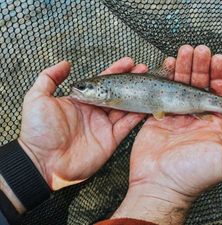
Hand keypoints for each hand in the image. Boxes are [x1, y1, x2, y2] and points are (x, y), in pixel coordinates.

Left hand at [19, 58, 147, 189]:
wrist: (43, 162)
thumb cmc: (38, 131)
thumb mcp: (37, 98)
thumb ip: (49, 78)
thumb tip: (65, 64)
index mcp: (82, 100)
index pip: (102, 82)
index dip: (116, 71)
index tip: (128, 62)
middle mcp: (95, 111)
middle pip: (117, 92)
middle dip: (131, 80)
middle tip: (143, 69)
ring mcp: (104, 125)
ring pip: (126, 106)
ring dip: (138, 94)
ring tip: (149, 83)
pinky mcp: (111, 139)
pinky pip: (128, 125)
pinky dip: (138, 115)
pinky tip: (147, 104)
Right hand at [112, 45, 221, 223]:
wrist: (159, 184)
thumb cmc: (193, 176)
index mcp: (213, 124)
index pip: (219, 93)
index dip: (219, 75)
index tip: (217, 60)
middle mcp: (195, 117)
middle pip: (199, 84)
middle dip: (200, 66)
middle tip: (199, 51)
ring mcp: (175, 115)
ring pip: (180, 85)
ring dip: (183, 68)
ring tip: (183, 52)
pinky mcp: (158, 115)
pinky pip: (162, 92)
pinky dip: (164, 78)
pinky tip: (167, 67)